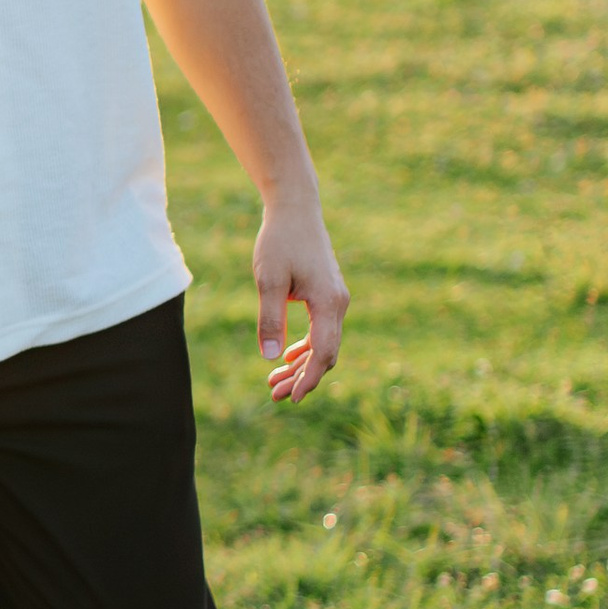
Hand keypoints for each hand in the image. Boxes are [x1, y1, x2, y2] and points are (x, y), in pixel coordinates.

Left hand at [255, 194, 348, 405]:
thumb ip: (270, 319)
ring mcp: (335, 299)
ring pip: (323, 343)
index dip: (308, 379)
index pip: (324, 353)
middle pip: (326, 353)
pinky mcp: (327, 294)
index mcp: (329, 303)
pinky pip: (321, 330)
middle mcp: (338, 303)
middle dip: (301, 377)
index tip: (291, 399)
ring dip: (301, 364)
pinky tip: (286, 357)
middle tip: (274, 395)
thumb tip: (271, 358)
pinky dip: (305, 347)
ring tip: (274, 383)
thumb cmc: (280, 241)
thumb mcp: (268, 280)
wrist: (295, 209)